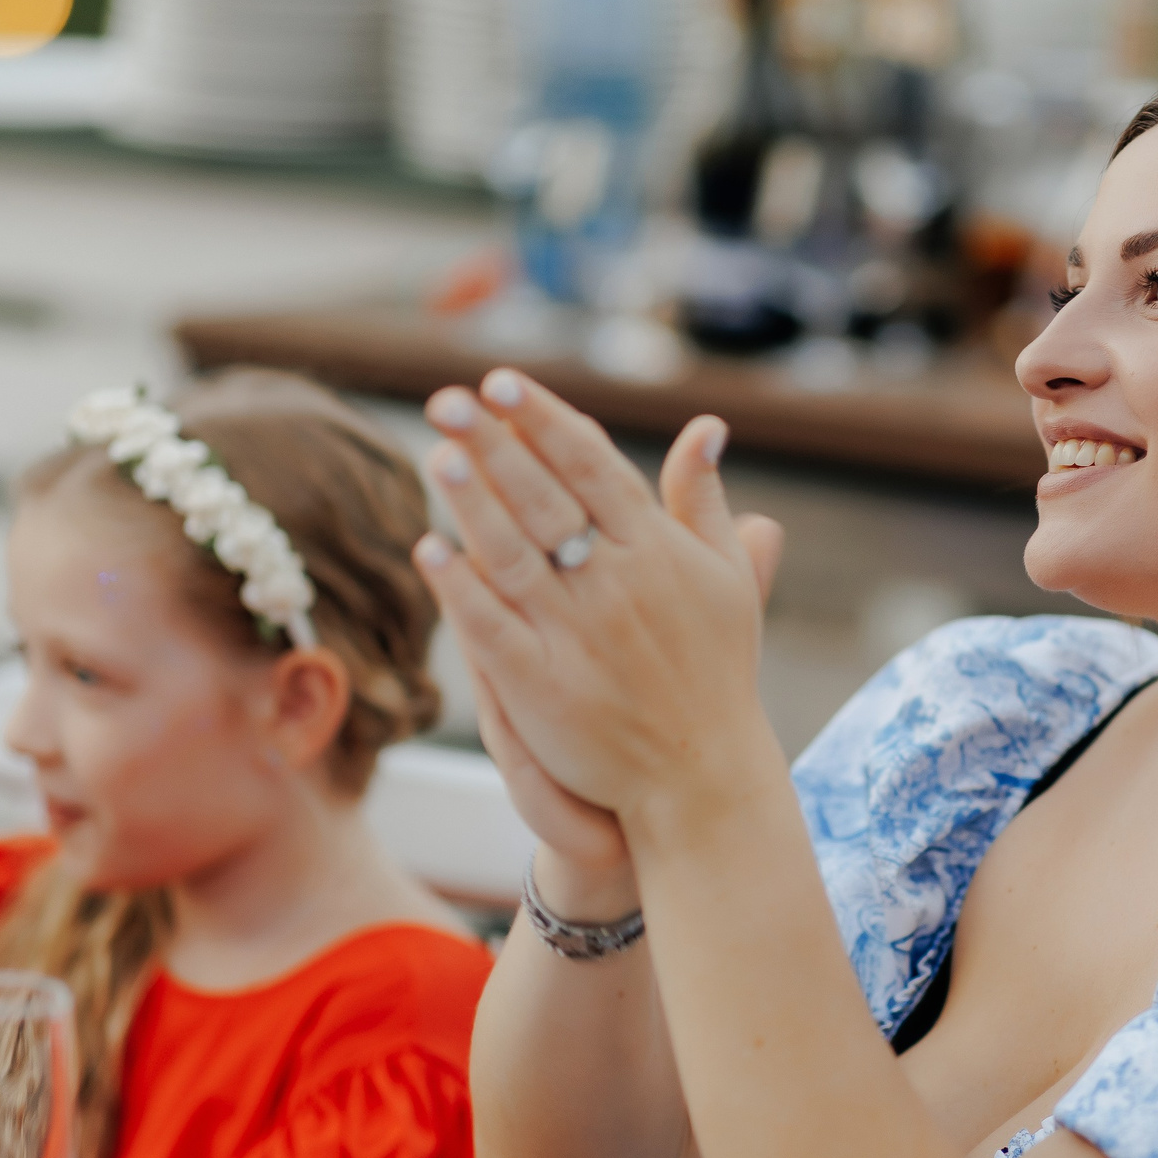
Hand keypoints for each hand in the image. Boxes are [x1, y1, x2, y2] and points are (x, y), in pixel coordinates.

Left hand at [413, 371, 785, 829]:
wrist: (703, 776)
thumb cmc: (717, 671)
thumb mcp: (726, 579)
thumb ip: (704, 500)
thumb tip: (706, 424)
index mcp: (658, 551)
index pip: (591, 467)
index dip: (543, 421)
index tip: (500, 380)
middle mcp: (618, 585)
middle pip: (546, 499)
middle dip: (495, 444)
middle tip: (447, 399)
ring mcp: (579, 637)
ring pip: (515, 556)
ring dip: (473, 504)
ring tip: (436, 454)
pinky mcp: (546, 690)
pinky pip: (495, 630)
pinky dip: (462, 590)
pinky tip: (430, 551)